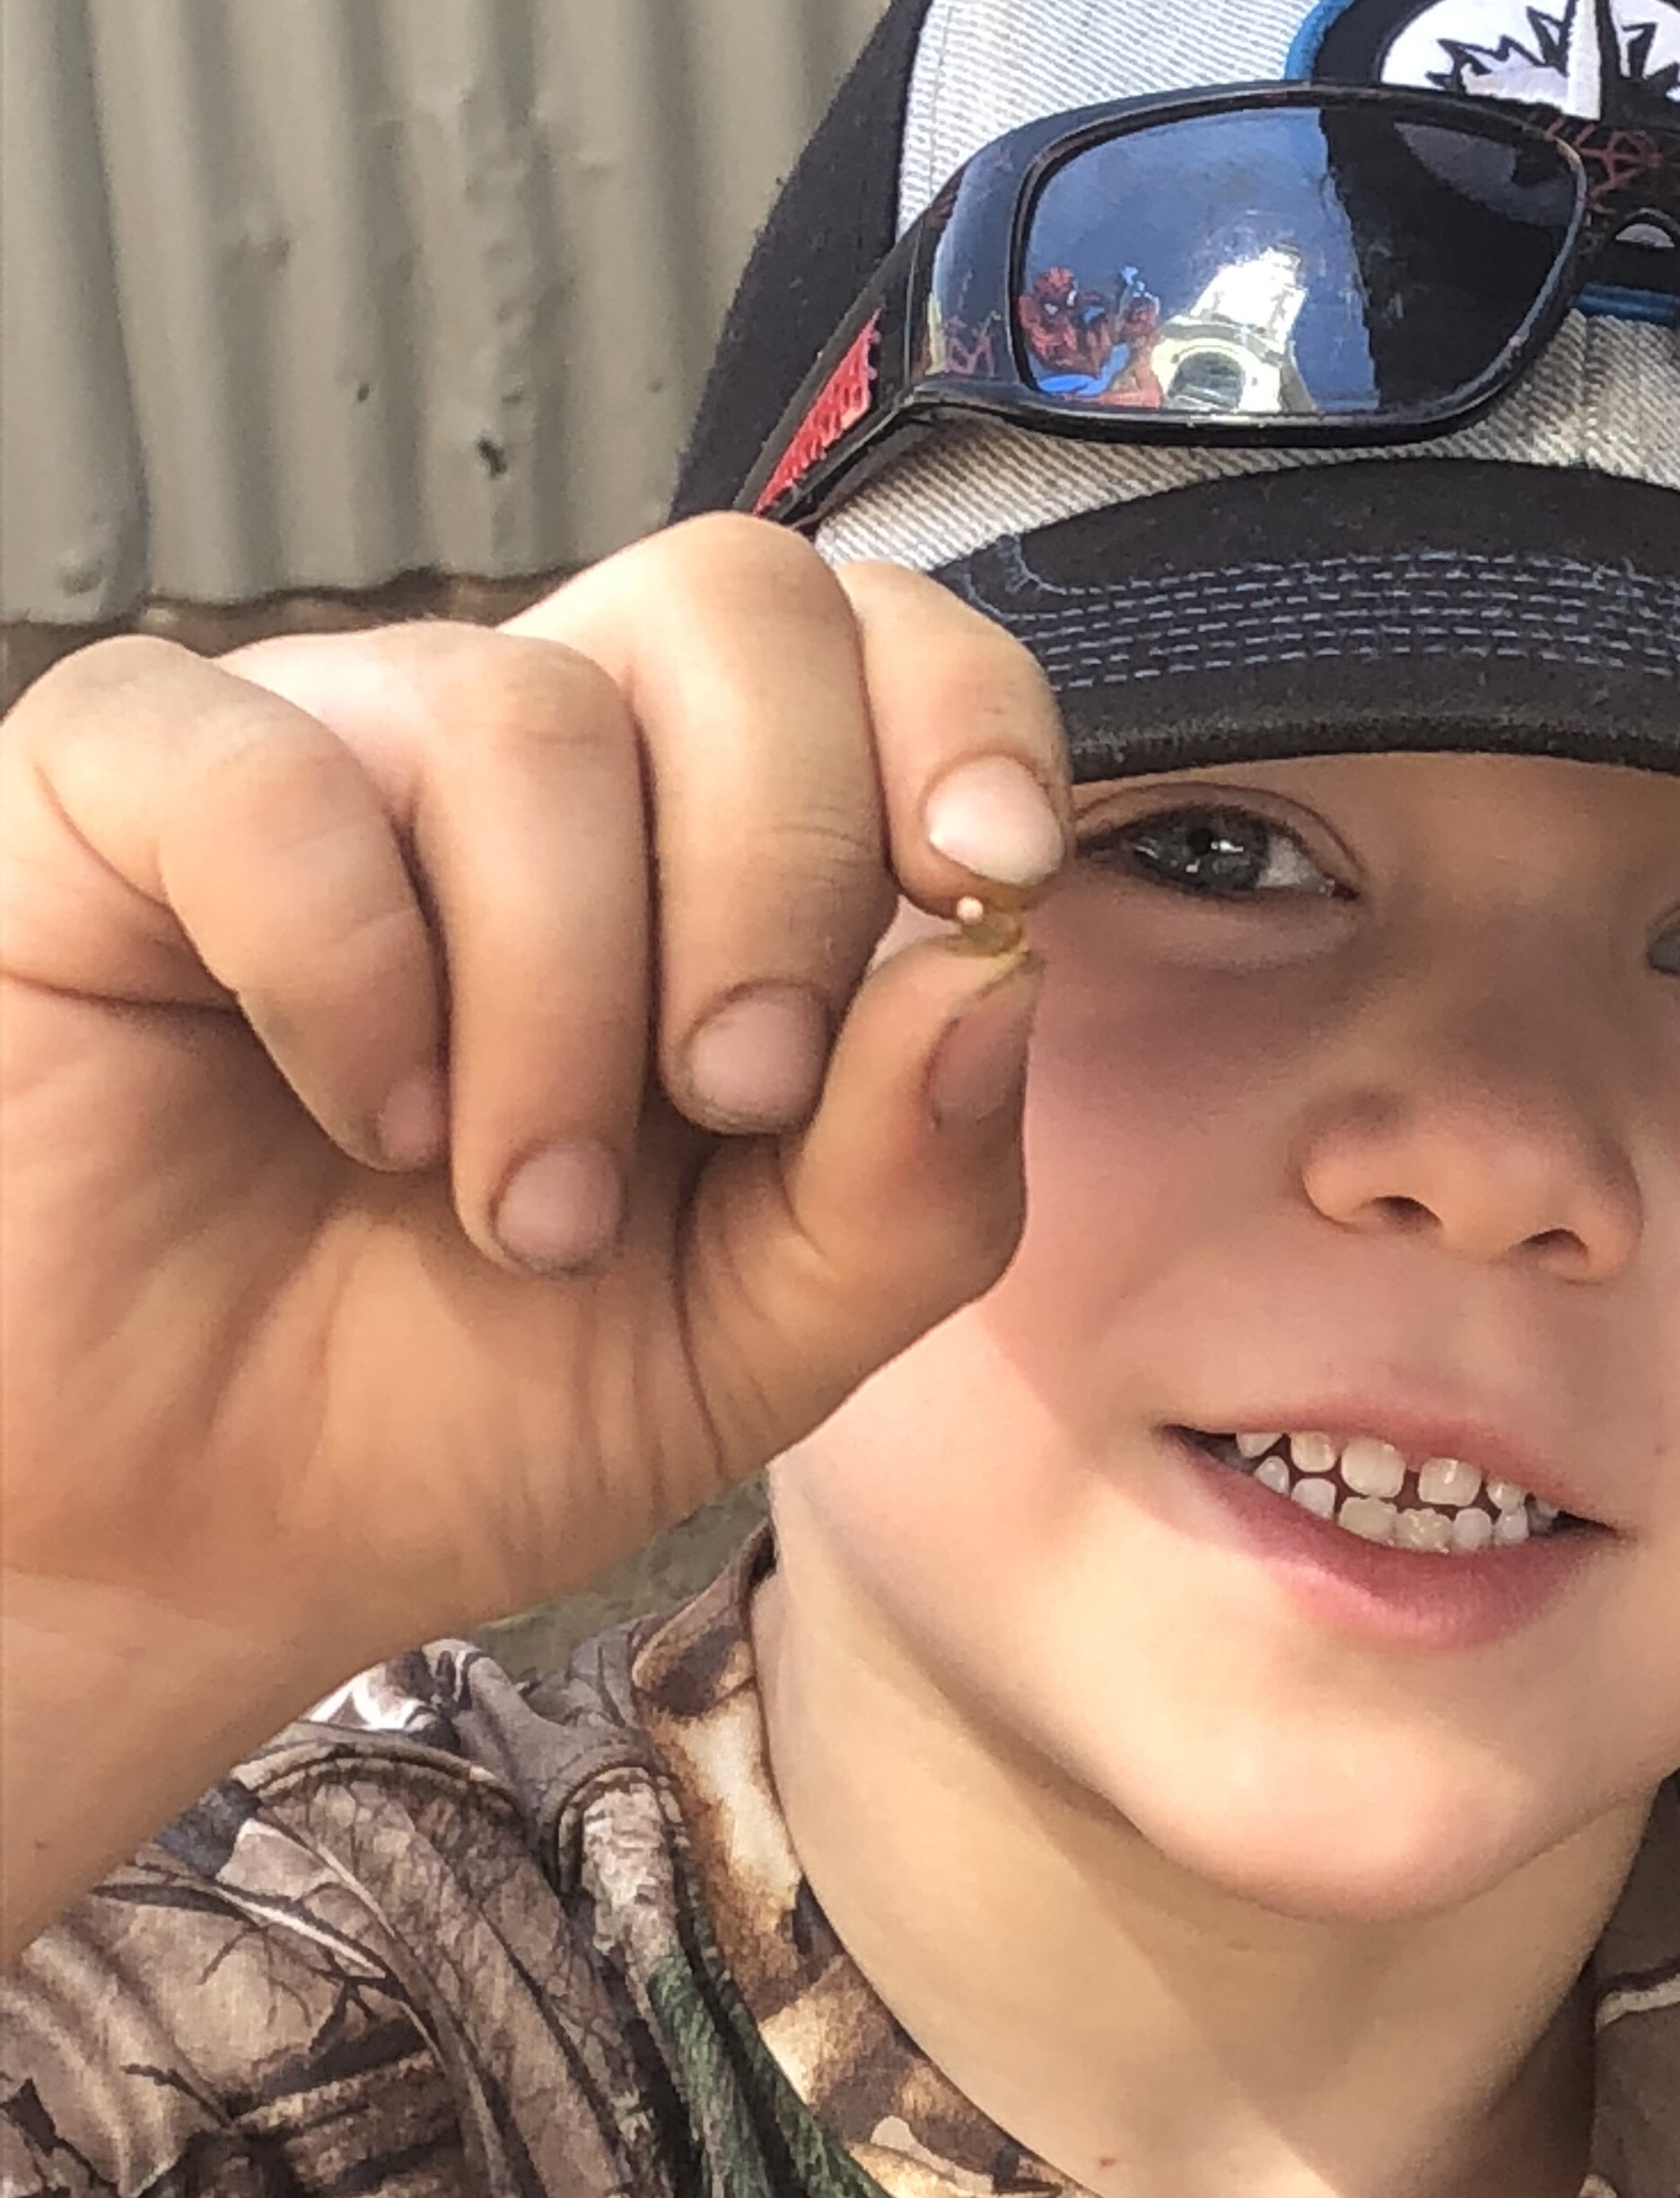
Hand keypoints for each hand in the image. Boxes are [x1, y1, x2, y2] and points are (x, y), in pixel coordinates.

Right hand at [0, 515, 1064, 1713]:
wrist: (207, 1548)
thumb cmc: (463, 1412)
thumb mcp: (758, 1338)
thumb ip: (915, 1179)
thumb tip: (997, 964)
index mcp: (702, 857)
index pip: (869, 637)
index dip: (957, 709)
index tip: (984, 877)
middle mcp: (525, 764)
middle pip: (733, 603)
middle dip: (782, 868)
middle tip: (726, 1098)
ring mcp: (327, 752)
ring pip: (527, 717)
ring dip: (562, 1010)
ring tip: (515, 1209)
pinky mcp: (119, 788)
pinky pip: (272, 776)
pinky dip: (349, 975)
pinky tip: (359, 1115)